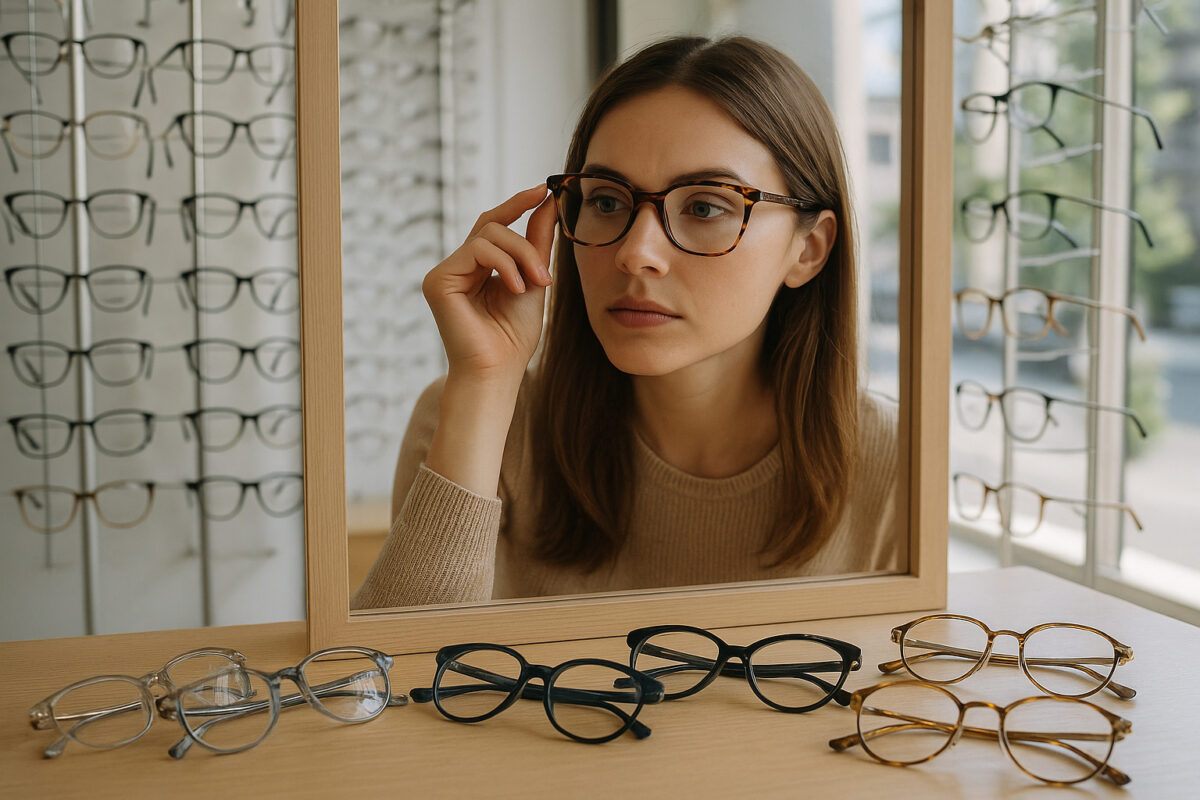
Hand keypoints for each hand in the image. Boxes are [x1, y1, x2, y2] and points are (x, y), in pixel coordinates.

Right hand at [422, 185, 556, 382]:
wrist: (500, 370)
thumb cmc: (514, 335)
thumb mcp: (534, 280)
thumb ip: (536, 242)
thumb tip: (547, 201)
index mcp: (477, 267)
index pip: (494, 224)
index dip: (518, 204)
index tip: (544, 190)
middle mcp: (458, 266)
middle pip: (493, 225)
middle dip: (525, 243)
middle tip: (546, 273)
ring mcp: (445, 272)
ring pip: (489, 235)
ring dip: (520, 256)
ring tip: (536, 285)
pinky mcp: (438, 280)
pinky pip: (477, 250)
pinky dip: (504, 265)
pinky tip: (516, 289)